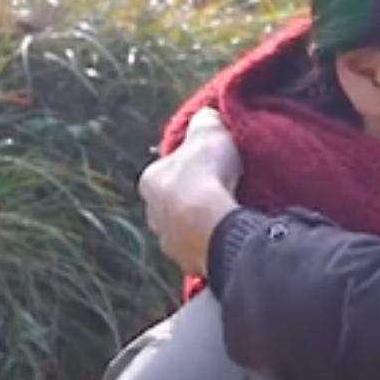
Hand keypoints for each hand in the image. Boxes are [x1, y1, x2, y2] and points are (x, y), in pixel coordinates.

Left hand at [139, 107, 242, 275]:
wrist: (215, 226)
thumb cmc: (207, 176)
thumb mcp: (210, 132)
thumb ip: (205, 122)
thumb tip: (206, 115)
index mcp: (150, 181)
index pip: (168, 171)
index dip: (190, 167)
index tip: (211, 166)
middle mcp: (152, 215)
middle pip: (174, 203)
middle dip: (193, 199)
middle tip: (221, 192)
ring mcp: (169, 243)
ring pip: (185, 230)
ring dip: (202, 225)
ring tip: (228, 217)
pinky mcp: (188, 265)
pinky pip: (202, 251)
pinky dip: (213, 244)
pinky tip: (230, 237)